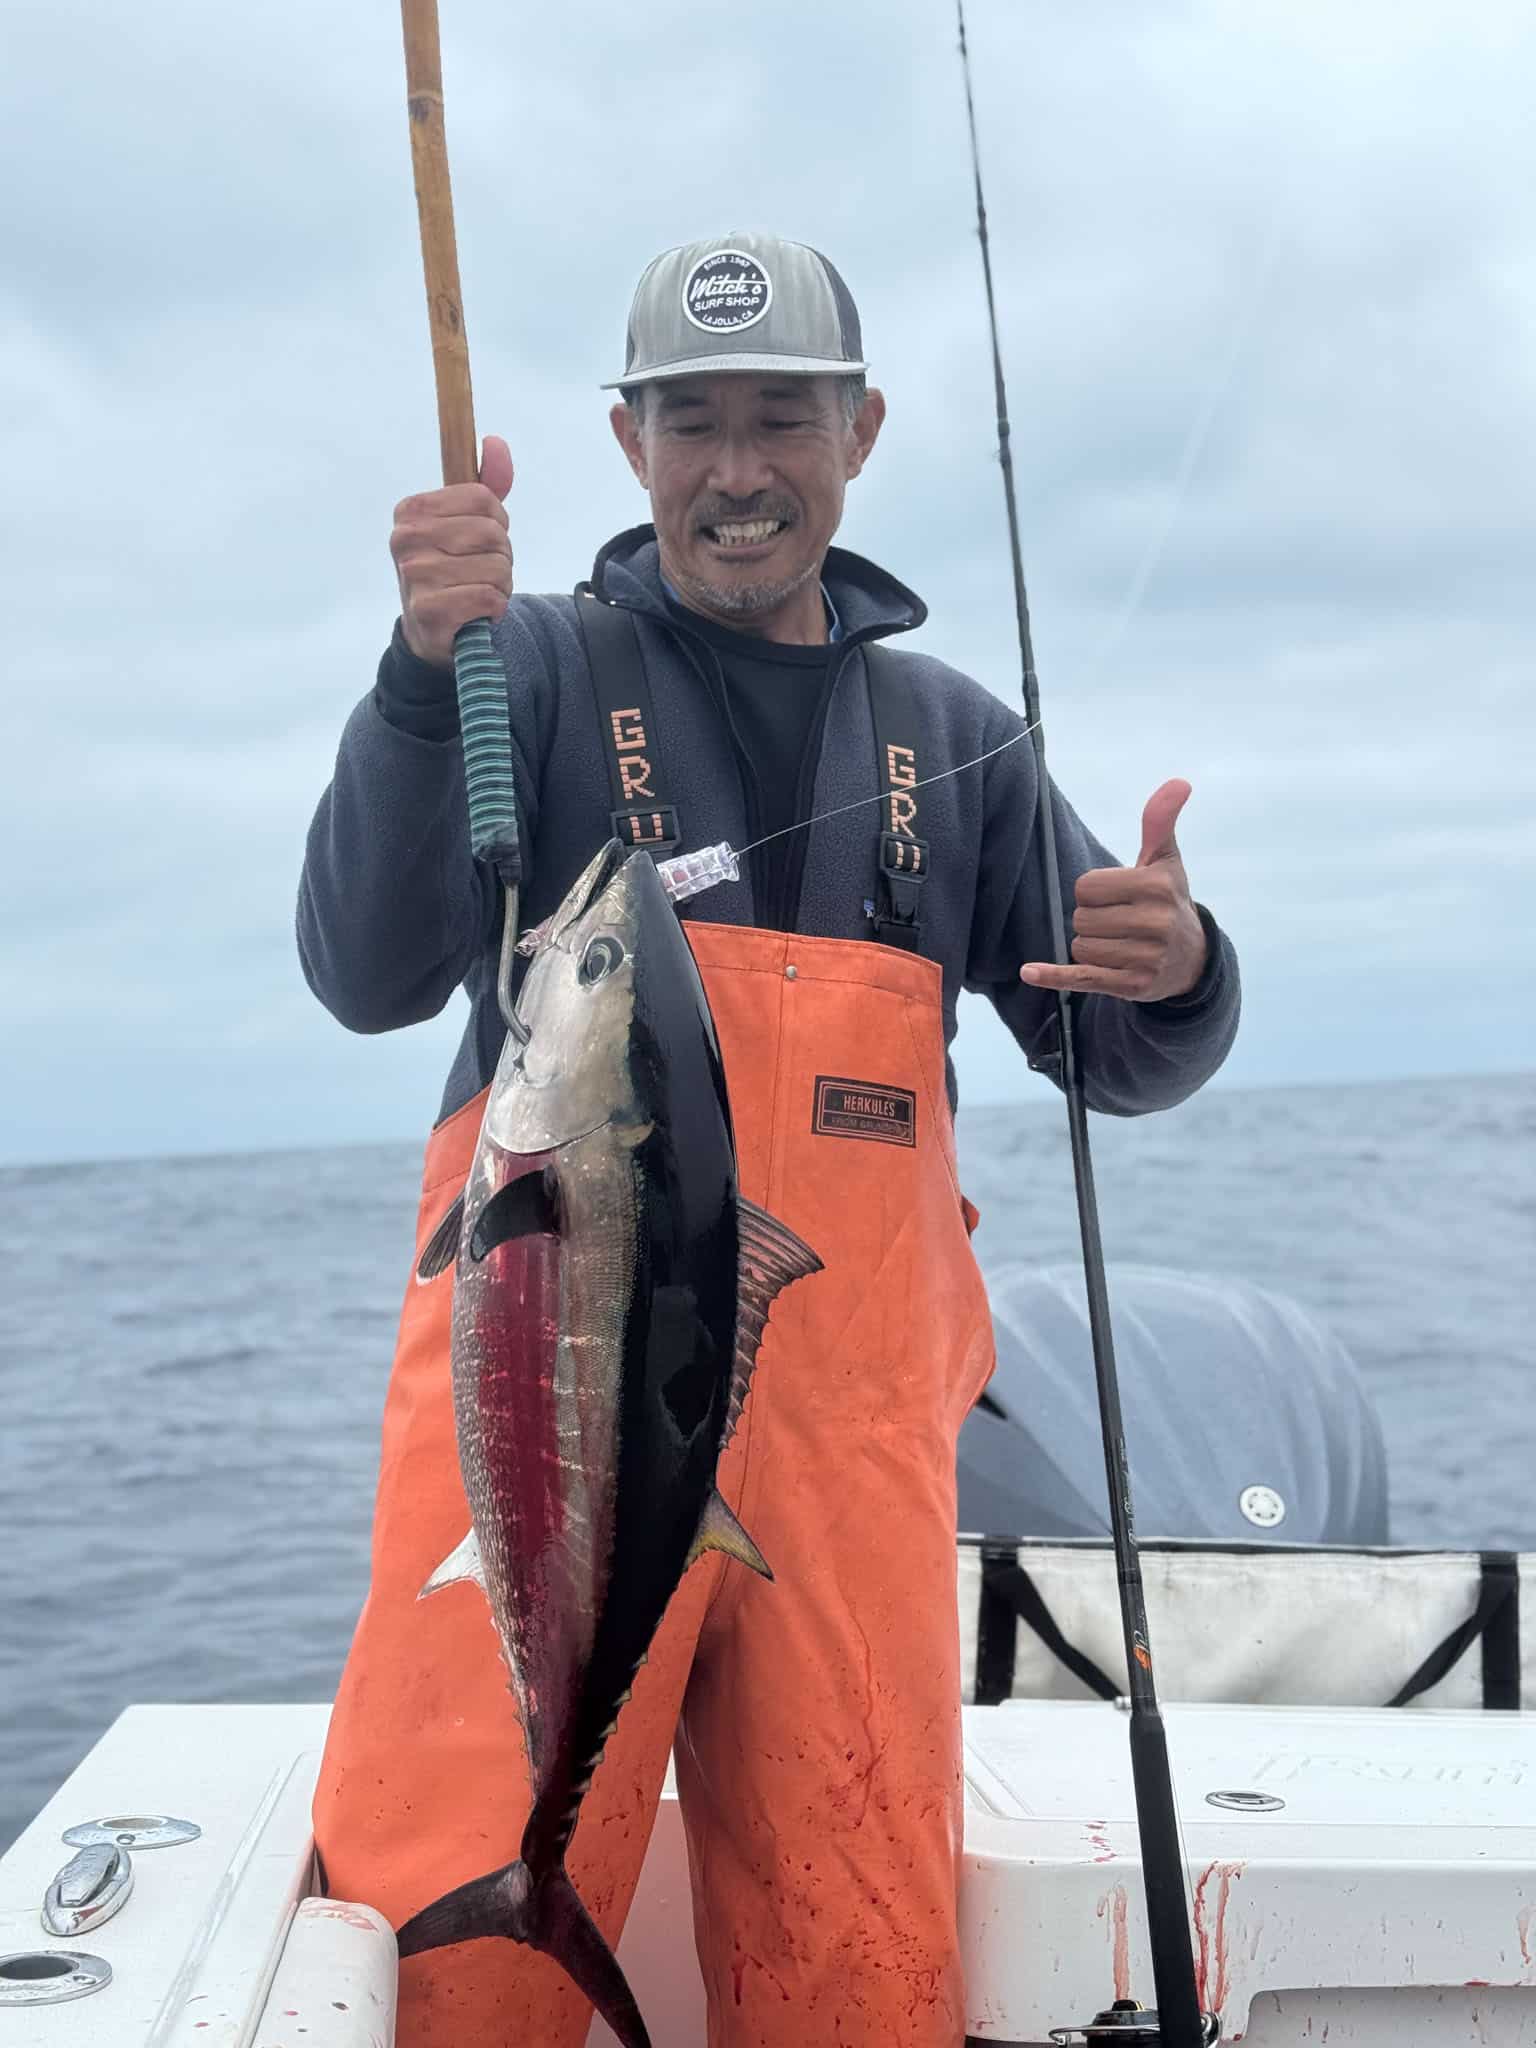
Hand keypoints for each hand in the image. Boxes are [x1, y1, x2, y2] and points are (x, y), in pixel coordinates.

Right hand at [390, 435, 514, 668]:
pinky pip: (488, 597)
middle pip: (493, 532)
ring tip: (478, 591)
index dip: (498, 521)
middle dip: (501, 556)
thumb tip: (495, 442)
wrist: (431, 631)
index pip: (484, 498)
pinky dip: (494, 607)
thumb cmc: (453, 570)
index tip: (482, 540)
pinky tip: (476, 612)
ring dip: (500, 584)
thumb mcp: (466, 524)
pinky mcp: (428, 610)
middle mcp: (406, 538)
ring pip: (496, 567)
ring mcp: (414, 574)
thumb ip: (486, 485)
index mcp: (412, 510)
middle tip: (480, 571)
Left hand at [1019, 780, 1207, 1001]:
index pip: (1086, 888)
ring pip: (1080, 946)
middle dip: (1091, 920)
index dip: (1093, 892)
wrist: (1193, 959)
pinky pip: (1081, 977)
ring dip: (1089, 945)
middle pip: (1081, 919)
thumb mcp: (1166, 860)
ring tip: (1119, 943)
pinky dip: (1053, 976)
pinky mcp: (1131, 986)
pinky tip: (1030, 972)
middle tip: (1119, 922)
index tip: (1116, 897)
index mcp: (1156, 887)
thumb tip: (1179, 782)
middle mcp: (1154, 924)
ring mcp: (1144, 958)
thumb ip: (1160, 821)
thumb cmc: (1169, 900)